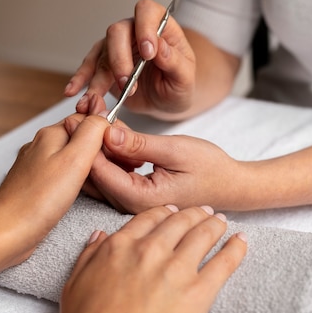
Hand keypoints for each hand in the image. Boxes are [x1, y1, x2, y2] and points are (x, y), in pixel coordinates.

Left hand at [0, 112, 110, 264]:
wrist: (7, 233)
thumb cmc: (37, 201)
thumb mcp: (75, 159)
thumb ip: (92, 132)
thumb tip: (104, 116)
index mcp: (50, 135)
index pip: (87, 119)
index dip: (107, 132)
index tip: (119, 150)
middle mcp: (41, 146)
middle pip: (80, 137)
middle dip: (99, 150)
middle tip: (115, 167)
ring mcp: (37, 165)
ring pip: (72, 156)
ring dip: (89, 165)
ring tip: (101, 180)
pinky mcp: (37, 184)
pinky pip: (63, 173)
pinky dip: (77, 179)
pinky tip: (82, 192)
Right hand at [59, 205, 246, 312]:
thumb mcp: (73, 288)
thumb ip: (87, 257)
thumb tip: (100, 236)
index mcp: (120, 247)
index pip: (149, 216)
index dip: (165, 211)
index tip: (172, 210)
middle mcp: (150, 250)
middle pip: (180, 220)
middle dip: (194, 212)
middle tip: (203, 212)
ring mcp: (177, 269)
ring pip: (204, 233)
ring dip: (215, 224)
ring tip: (222, 221)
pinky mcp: (199, 291)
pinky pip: (225, 261)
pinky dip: (236, 247)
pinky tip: (241, 240)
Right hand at [64, 0, 196, 117]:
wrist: (167, 100)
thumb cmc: (179, 84)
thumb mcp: (185, 77)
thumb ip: (174, 61)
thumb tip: (159, 48)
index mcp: (160, 27)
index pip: (147, 12)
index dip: (145, 28)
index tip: (149, 53)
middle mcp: (134, 31)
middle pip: (117, 32)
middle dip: (120, 59)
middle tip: (127, 84)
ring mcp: (117, 47)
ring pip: (101, 53)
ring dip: (99, 77)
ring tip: (97, 99)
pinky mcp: (105, 64)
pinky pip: (89, 68)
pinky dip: (81, 80)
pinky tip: (74, 92)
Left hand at [82, 125, 242, 212]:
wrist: (230, 185)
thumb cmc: (210, 168)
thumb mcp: (175, 150)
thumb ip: (139, 145)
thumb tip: (107, 133)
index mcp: (140, 198)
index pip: (99, 169)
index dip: (87, 138)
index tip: (82, 112)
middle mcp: (130, 206)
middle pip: (93, 172)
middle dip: (87, 138)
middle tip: (86, 106)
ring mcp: (130, 203)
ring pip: (99, 173)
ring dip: (96, 143)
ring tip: (98, 112)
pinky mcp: (133, 196)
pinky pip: (110, 174)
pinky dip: (108, 151)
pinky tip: (114, 131)